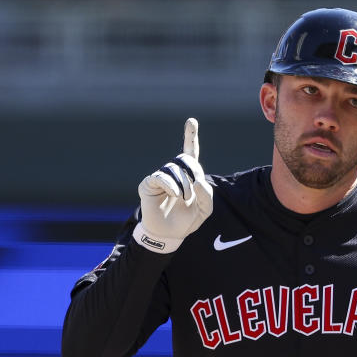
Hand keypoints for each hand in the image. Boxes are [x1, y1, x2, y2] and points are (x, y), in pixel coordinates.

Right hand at [132, 118, 212, 253]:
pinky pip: (161, 177)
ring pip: (174, 168)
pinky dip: (171, 185)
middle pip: (184, 158)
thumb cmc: (187, 220)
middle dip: (193, 172)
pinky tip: (174, 195)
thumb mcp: (205, 210)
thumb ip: (207, 195)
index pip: (190, 152)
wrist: (169, 234)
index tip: (192, 121)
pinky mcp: (149, 184)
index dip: (190, 136)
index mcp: (188, 176)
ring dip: (183, 184)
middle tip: (192, 192)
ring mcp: (160, 177)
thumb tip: (199, 181)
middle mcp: (173, 173)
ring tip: (182, 198)